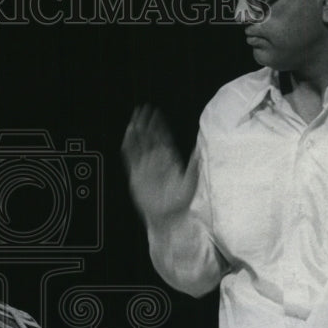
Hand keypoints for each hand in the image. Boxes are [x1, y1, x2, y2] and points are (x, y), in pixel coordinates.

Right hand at [122, 104, 195, 220]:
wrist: (166, 217)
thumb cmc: (180, 203)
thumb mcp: (191, 184)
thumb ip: (193, 167)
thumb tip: (199, 152)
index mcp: (169, 160)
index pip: (162, 137)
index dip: (158, 124)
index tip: (155, 113)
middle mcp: (156, 160)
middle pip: (149, 137)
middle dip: (145, 123)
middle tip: (142, 110)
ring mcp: (145, 166)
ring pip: (139, 144)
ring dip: (136, 131)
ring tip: (133, 119)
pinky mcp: (136, 174)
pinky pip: (131, 156)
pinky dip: (129, 145)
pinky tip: (128, 135)